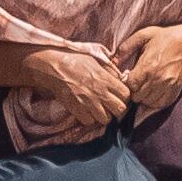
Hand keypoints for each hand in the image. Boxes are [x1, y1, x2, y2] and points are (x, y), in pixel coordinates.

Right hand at [1, 42, 133, 133]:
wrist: (54, 67)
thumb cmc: (74, 60)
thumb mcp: (96, 58)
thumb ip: (110, 69)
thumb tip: (120, 77)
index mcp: (106, 79)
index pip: (126, 94)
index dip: (125, 96)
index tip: (119, 94)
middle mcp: (100, 92)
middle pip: (120, 109)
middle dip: (117, 108)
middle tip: (111, 104)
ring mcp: (88, 103)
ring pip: (106, 119)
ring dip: (104, 115)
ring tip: (99, 109)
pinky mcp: (77, 110)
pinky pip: (89, 122)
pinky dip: (89, 118)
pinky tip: (87, 111)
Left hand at [114, 19, 181, 116]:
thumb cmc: (164, 37)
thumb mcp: (143, 35)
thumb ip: (125, 48)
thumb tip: (112, 62)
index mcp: (148, 66)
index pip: (130, 86)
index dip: (126, 83)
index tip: (128, 77)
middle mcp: (158, 79)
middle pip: (137, 97)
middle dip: (133, 91)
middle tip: (136, 82)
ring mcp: (168, 87)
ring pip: (147, 102)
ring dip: (143, 97)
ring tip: (144, 86)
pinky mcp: (175, 91)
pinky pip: (160, 105)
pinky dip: (154, 101)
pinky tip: (152, 91)